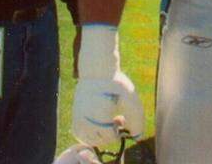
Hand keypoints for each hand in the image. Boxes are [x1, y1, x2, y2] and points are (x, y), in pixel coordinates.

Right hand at [71, 25, 143, 147]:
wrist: (97, 71)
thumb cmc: (116, 85)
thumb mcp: (131, 100)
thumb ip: (137, 120)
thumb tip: (137, 137)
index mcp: (99, 115)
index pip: (110, 137)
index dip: (119, 132)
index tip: (122, 119)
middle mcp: (85, 119)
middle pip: (99, 141)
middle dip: (110, 134)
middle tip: (117, 119)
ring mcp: (77, 118)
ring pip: (88, 139)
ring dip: (99, 136)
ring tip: (107, 121)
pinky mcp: (74, 116)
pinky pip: (79, 133)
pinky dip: (89, 133)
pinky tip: (99, 122)